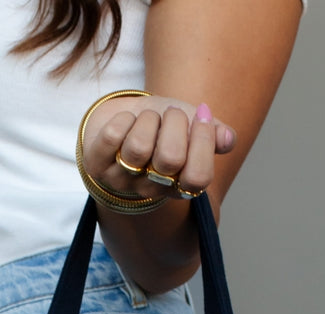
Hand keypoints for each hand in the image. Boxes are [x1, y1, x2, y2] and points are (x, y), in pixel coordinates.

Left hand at [81, 93, 235, 205]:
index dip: (203, 143)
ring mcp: (122, 181)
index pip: (198, 178)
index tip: (201, 114)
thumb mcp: (191, 126)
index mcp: (179, 186)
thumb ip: (213, 134)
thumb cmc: (161, 127)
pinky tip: (125, 121)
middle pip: (169, 159)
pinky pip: (111, 138)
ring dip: (147, 119)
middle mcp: (151, 190)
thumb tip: (227, 138)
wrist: (121, 122)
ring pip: (138, 148)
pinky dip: (121, 119)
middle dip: (174, 122)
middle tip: (170, 114)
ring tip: (147, 118)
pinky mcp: (97, 167)